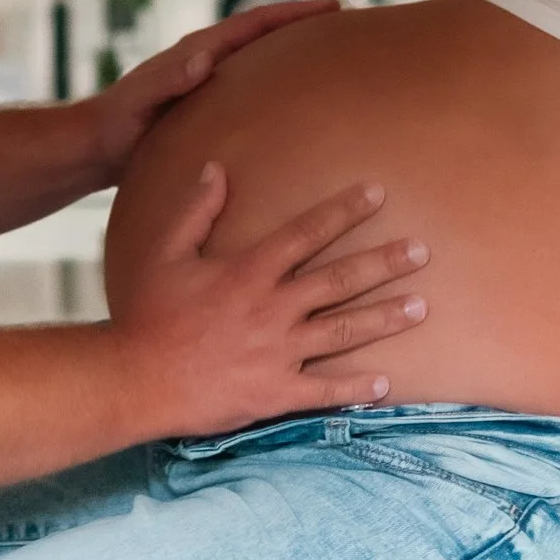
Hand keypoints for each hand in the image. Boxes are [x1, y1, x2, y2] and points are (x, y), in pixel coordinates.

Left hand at [80, 0, 338, 180]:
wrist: (97, 146)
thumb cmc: (117, 124)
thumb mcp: (139, 100)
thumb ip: (167, 78)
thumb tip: (203, 58)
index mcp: (199, 52)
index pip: (255, 23)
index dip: (294, 13)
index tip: (332, 8)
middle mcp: (208, 60)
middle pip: (265, 35)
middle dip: (303, 25)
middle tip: (345, 22)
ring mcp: (210, 81)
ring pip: (262, 62)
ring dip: (294, 55)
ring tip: (332, 60)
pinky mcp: (209, 105)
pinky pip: (254, 90)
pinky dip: (279, 87)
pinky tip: (297, 109)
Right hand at [112, 162, 428, 437]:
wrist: (137, 379)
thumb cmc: (148, 314)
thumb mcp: (165, 253)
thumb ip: (196, 210)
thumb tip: (218, 168)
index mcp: (249, 271)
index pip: (306, 232)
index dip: (343, 210)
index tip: (377, 193)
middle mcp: (272, 308)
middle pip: (340, 279)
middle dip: (384, 262)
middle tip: (422, 249)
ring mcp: (278, 352)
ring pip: (343, 330)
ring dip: (384, 317)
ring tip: (421, 307)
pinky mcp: (276, 391)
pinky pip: (324, 389)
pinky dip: (356, 388)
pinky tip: (387, 384)